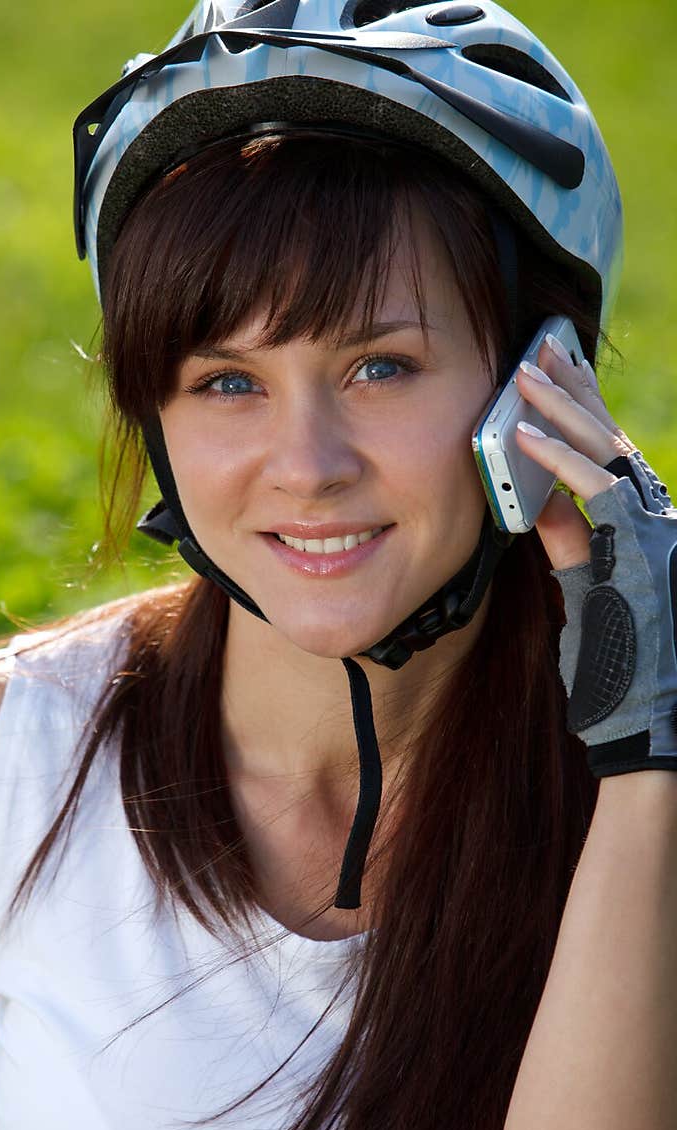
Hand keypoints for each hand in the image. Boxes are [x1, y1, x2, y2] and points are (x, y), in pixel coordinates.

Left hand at [514, 336, 676, 776]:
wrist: (652, 729)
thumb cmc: (621, 673)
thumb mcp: (592, 596)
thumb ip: (572, 547)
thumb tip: (540, 503)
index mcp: (648, 529)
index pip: (613, 456)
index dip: (584, 412)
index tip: (555, 376)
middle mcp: (660, 522)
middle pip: (614, 439)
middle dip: (576, 388)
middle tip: (542, 345)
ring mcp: (657, 534)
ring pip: (609, 452)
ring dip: (563, 408)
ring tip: (524, 373)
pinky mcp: (642, 552)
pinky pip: (598, 492)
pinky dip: (560, 462)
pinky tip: (525, 435)